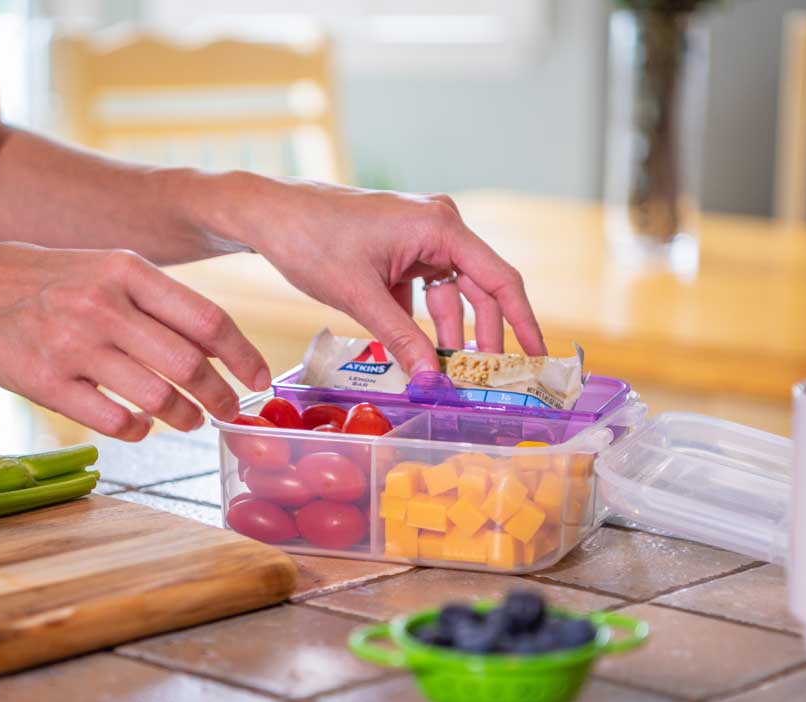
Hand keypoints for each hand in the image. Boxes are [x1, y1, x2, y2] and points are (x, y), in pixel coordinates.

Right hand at [0, 245, 269, 439]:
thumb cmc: (46, 283)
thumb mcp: (104, 270)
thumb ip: (157, 301)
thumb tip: (219, 345)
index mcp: (126, 271)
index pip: (207, 319)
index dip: (243, 356)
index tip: (259, 379)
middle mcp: (104, 306)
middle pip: (188, 365)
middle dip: (221, 397)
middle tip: (230, 412)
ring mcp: (74, 346)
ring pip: (157, 398)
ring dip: (184, 417)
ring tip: (189, 421)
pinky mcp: (47, 383)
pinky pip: (113, 420)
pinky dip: (138, 430)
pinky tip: (140, 426)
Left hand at [243, 178, 545, 373]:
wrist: (269, 214)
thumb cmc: (311, 240)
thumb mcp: (359, 296)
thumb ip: (400, 338)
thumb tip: (432, 380)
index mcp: (440, 226)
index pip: (499, 279)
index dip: (522, 321)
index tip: (537, 356)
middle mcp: (438, 226)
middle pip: (479, 290)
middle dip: (484, 337)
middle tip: (490, 382)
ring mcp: (419, 238)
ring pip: (450, 295)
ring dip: (450, 336)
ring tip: (454, 377)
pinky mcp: (399, 251)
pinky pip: (424, 293)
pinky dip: (423, 325)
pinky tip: (420, 358)